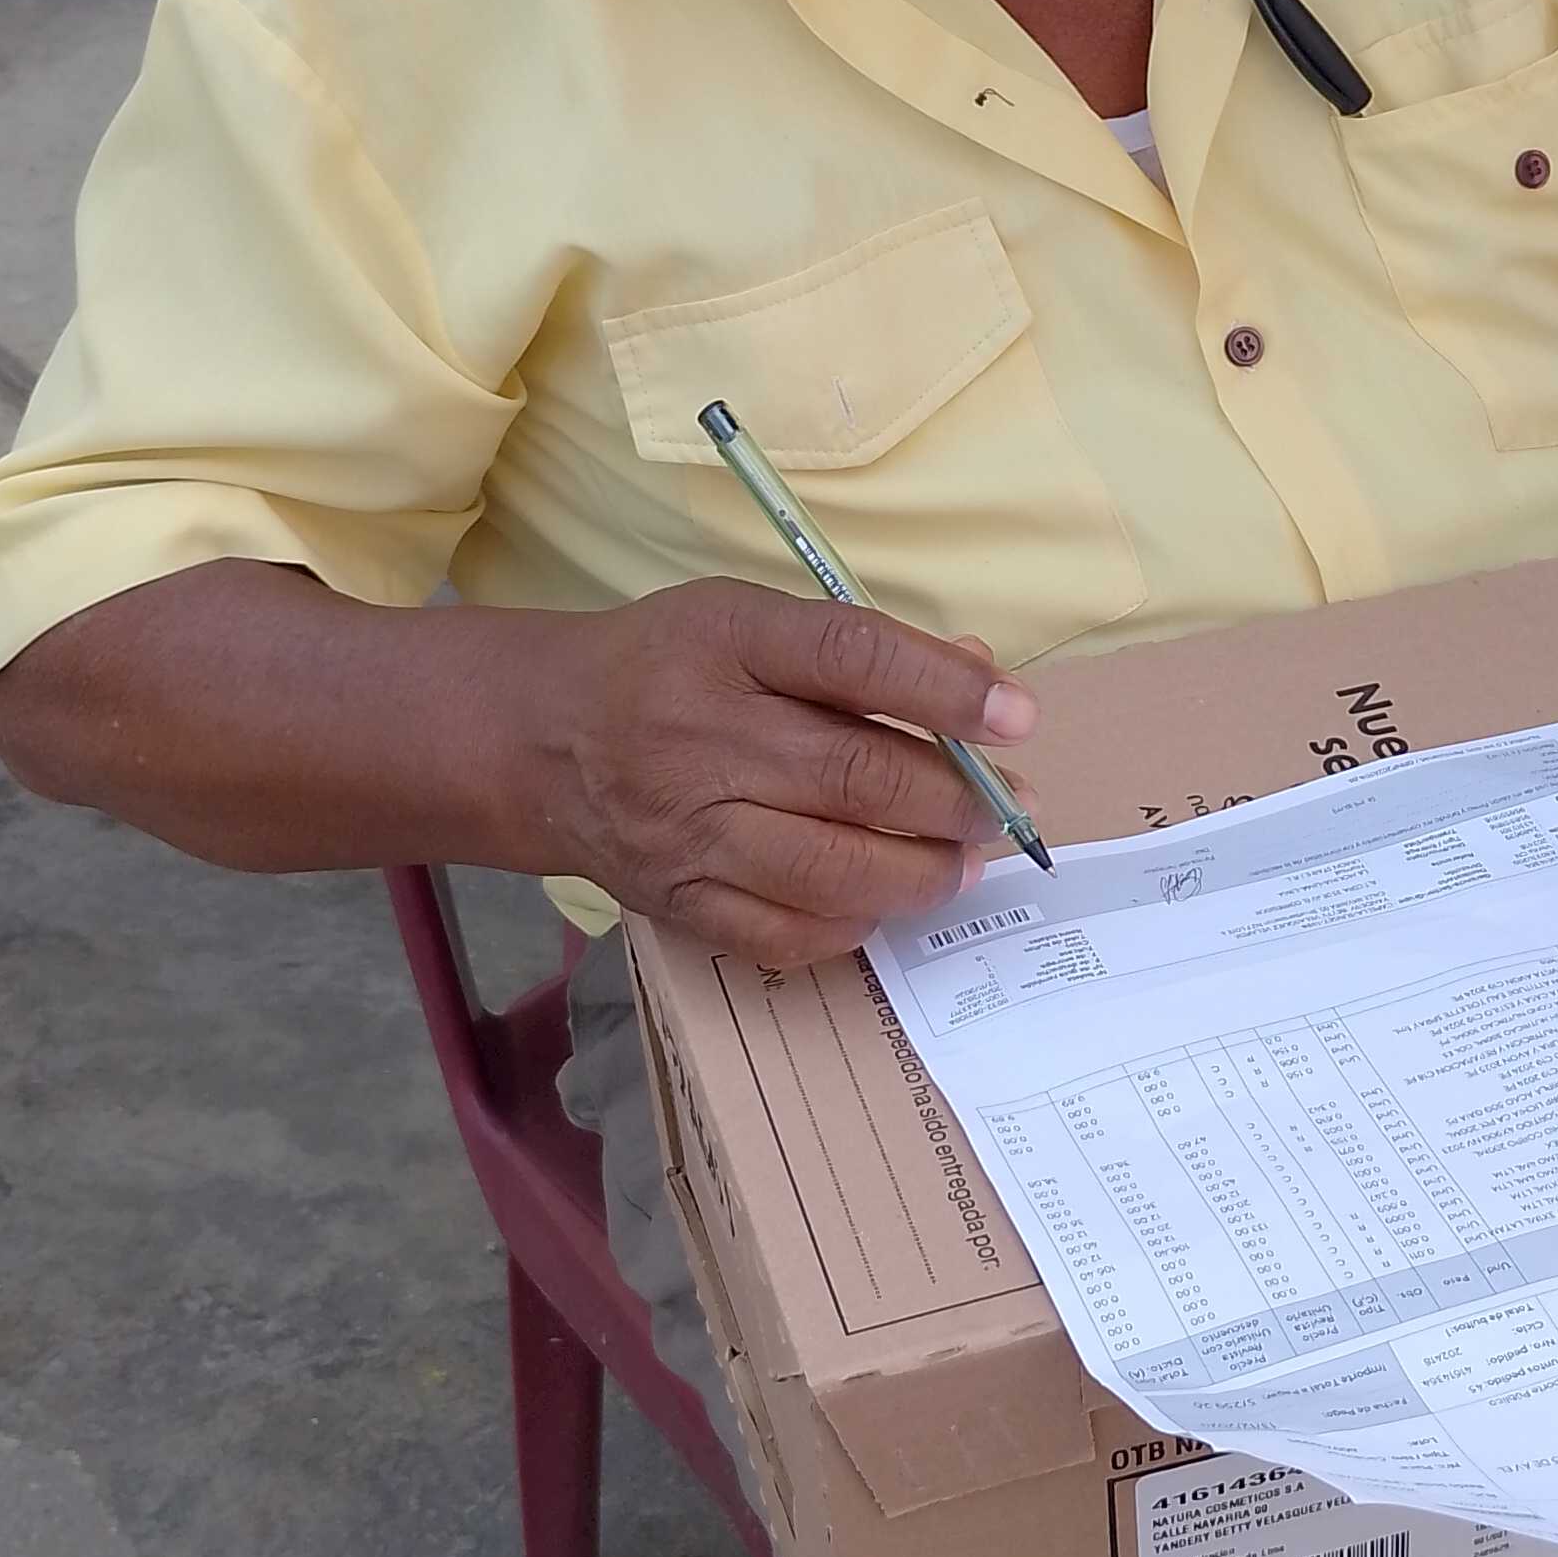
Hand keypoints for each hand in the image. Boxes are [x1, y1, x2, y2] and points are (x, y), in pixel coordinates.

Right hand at [532, 581, 1035, 966]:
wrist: (539, 739)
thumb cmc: (667, 667)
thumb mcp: (750, 622)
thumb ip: (862, 650)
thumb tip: (981, 680)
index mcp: (725, 640)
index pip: (851, 657)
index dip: (947, 689)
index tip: (1018, 716)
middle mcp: (699, 734)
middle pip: (854, 775)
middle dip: (954, 801)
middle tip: (1007, 808)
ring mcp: (684, 828)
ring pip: (828, 867)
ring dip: (920, 872)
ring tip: (963, 863)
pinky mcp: (675, 899)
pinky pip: (781, 934)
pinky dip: (851, 925)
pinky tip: (882, 900)